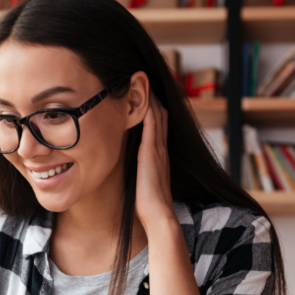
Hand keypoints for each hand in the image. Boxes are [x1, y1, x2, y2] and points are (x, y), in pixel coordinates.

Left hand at [135, 92, 176, 235]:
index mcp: (159, 156)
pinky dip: (149, 108)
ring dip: (151, 97)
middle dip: (154, 97)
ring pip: (158, 114)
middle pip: (161, 114)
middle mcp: (161, 149)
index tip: (145, 94)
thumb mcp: (143, 183)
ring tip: (143, 79)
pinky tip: (143, 95)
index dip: (154, 108)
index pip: (159, 125)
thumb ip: (140, 172)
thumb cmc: (148, 205)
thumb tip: (132, 171)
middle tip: (144, 78)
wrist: (158, 216)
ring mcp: (158, 149)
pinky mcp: (151, 152)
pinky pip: (152, 123)